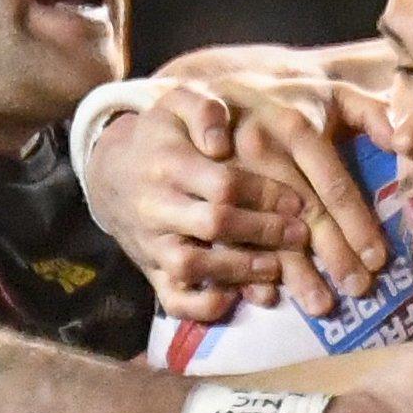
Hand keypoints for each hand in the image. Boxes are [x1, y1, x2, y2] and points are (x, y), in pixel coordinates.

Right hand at [83, 76, 392, 317]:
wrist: (110, 172)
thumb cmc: (162, 136)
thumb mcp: (177, 104)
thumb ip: (204, 108)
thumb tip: (221, 141)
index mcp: (168, 162)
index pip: (224, 183)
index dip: (267, 195)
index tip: (301, 201)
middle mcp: (156, 205)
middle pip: (215, 225)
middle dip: (264, 233)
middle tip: (302, 235)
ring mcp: (152, 242)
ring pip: (193, 266)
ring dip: (241, 271)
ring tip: (278, 269)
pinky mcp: (151, 272)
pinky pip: (173, 300)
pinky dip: (203, 307)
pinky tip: (235, 300)